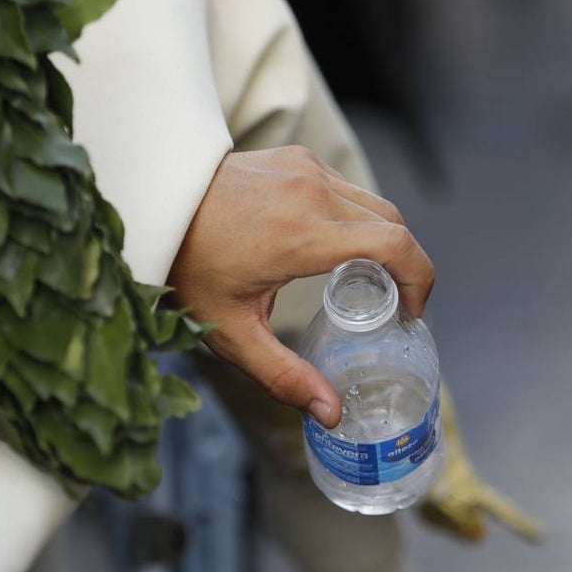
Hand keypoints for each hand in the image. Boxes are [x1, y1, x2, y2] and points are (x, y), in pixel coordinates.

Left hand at [167, 146, 434, 427]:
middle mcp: (310, 192)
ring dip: (382, 240)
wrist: (150, 206)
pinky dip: (354, 217)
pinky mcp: (294, 157)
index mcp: (301, 235)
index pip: (394, 245)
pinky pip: (343, 187)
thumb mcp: (231, 333)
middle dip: (404, 266)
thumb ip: (282, 376)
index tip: (410, 313)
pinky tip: (331, 250)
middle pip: (392, 225)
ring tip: (364, 282)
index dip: (420, 280)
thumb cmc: (187, 270)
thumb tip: (331, 414)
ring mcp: (303, 168)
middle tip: (391, 307)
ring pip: (372, 203)